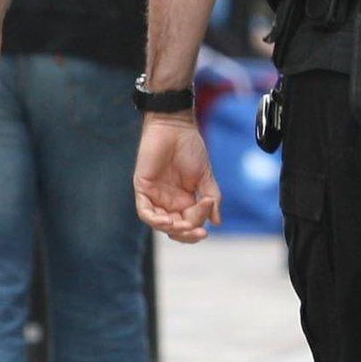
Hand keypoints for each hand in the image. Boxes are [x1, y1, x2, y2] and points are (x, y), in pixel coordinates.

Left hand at [134, 113, 220, 242]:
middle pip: (174, 229)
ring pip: (159, 223)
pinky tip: (167, 221)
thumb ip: (211, 199)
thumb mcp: (205, 176)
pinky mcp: (142, 188)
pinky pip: (145, 212)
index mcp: (184, 201)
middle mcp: (169, 202)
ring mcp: (155, 196)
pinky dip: (155, 220)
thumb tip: (217, 222)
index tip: (208, 205)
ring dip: (172, 229)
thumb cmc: (191, 148)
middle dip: (186, 234)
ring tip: (183, 227)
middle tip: (198, 233)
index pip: (190, 223)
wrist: (175, 127)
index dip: (199, 222)